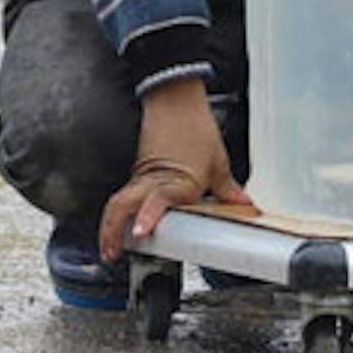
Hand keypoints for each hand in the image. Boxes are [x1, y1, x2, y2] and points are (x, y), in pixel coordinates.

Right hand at [99, 78, 249, 261]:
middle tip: (111, 253)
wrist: (175, 99)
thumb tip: (243, 205)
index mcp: (178, 181)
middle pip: (123, 205)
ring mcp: (142, 177)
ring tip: (110, 248)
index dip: (147, 216)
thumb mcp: (218, 162)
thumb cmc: (195, 126)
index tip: (140, 233)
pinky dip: (118, 213)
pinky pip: (124, 195)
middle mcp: (154, 181)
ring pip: (118, 202)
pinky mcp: (137, 172)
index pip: (158, 200)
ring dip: (111, 225)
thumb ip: (228, 190)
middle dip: (112, 230)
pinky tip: (119, 227)